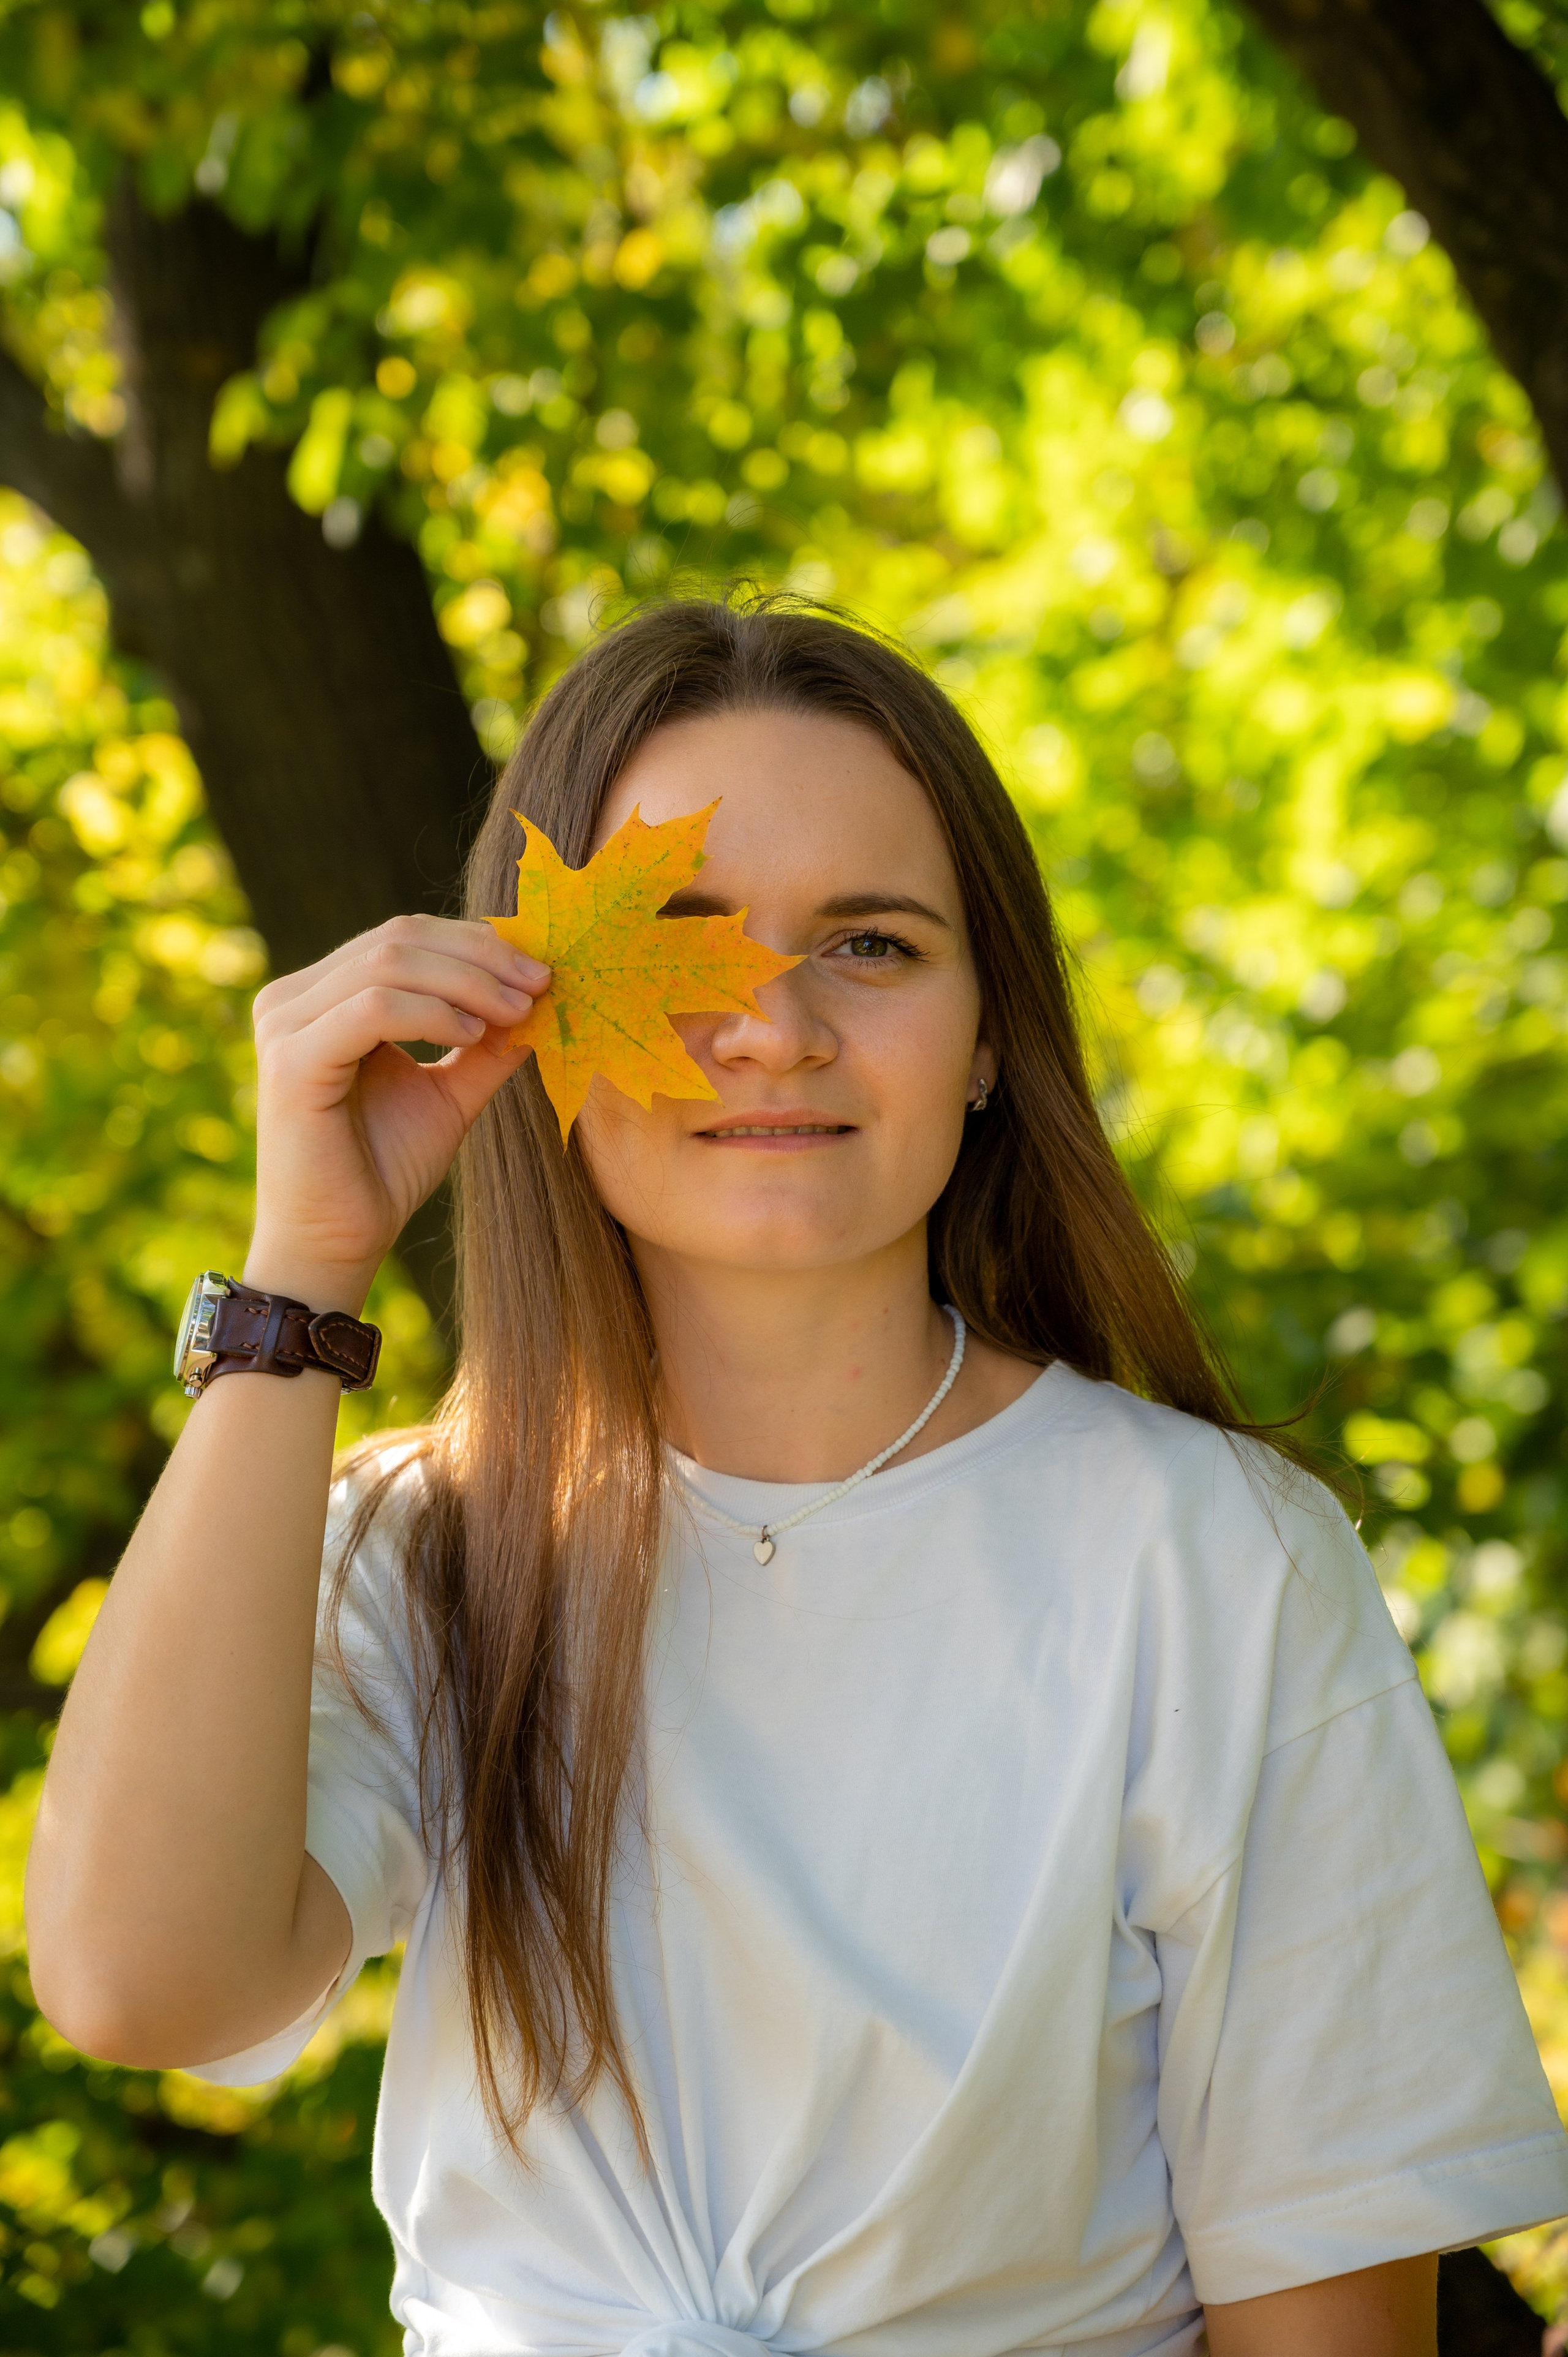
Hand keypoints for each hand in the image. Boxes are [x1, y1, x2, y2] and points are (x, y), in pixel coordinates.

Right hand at [244, 915, 546, 1308]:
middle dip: (482, 956)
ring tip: (518, 1011)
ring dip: (468, 982)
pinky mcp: (292, 1061)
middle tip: (540, 982)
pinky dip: (433, 1014)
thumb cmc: (384, 1170)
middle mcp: (293, 999)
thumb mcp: (450, 1094)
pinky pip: (373, 1009)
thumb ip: (485, 1046)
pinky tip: (473, 1036)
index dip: (477, 943)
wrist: (338, 1243)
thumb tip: (536, 999)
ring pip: (389, 964)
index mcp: (323, 996)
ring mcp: (285, 1025)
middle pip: (400, 939)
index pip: (405, 937)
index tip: (540, 970)